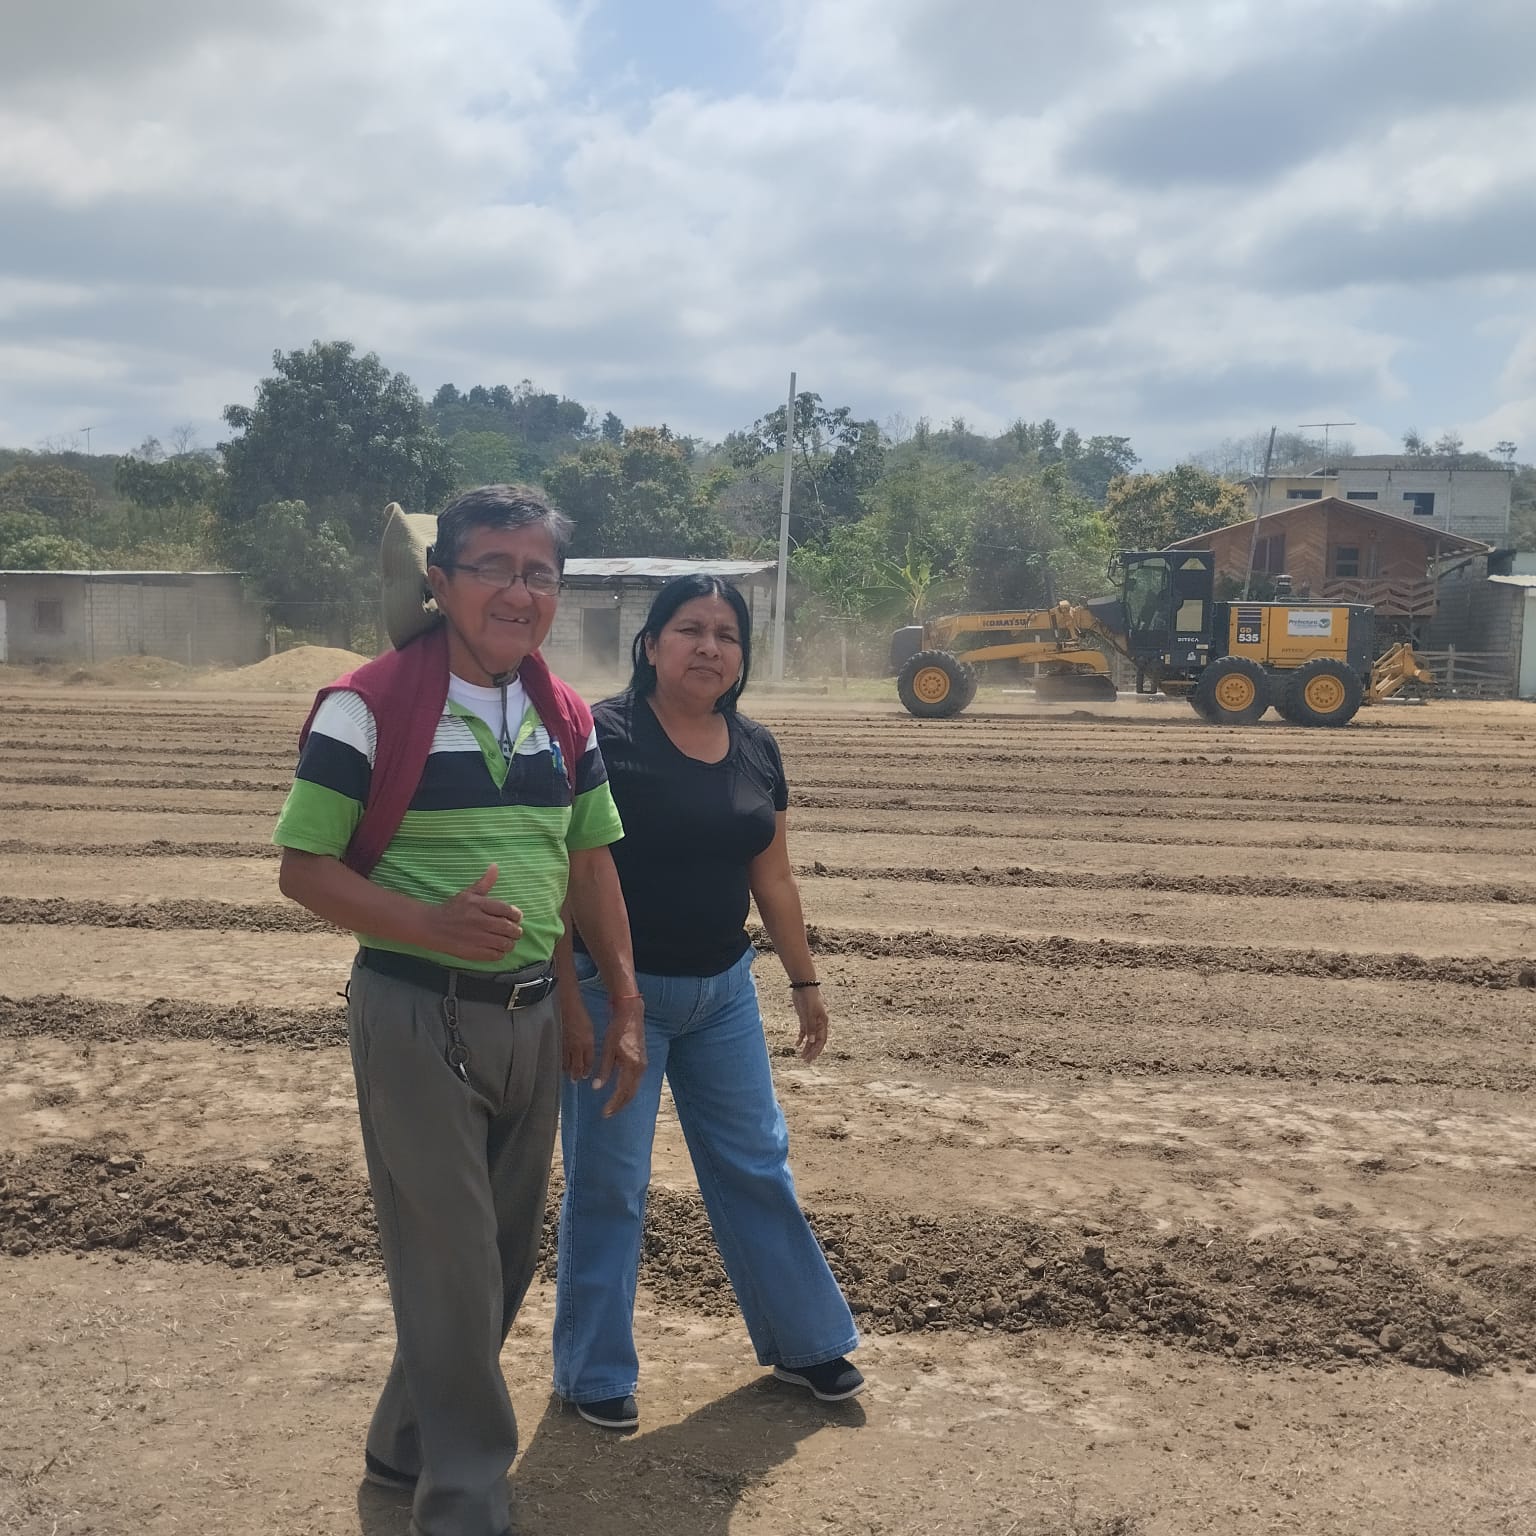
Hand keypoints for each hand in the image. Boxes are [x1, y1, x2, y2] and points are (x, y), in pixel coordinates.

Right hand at [427, 865, 522, 963]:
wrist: (432, 927)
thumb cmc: (452, 909)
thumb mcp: (468, 893)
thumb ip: (485, 882)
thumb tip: (495, 866)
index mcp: (479, 905)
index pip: (507, 910)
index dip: (516, 915)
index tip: (516, 918)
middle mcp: (480, 921)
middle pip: (509, 928)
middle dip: (516, 931)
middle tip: (514, 931)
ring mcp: (477, 938)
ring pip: (505, 944)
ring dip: (510, 943)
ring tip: (507, 941)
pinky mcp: (473, 952)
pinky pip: (496, 955)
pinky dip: (501, 953)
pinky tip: (497, 949)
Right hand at [562, 989, 594, 1080]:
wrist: (568, 1007)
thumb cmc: (581, 1015)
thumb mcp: (590, 1029)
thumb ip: (589, 1043)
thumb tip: (587, 1051)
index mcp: (587, 1043)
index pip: (588, 1061)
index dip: (587, 1070)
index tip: (585, 1075)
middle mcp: (577, 1047)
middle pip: (576, 1066)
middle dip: (576, 1074)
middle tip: (575, 1080)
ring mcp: (566, 1046)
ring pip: (566, 1063)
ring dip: (567, 1070)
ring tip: (567, 1075)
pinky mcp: (558, 1043)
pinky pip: (559, 1057)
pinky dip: (560, 1062)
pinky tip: (560, 1065)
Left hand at [593, 995, 646, 1116]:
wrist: (630, 1014)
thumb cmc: (618, 1030)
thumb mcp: (607, 1050)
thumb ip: (604, 1071)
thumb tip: (597, 1087)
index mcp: (631, 1066)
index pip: (622, 1091)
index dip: (614, 1104)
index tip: (605, 1112)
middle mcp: (640, 1067)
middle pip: (630, 1093)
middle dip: (619, 1105)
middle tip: (608, 1113)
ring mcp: (642, 1064)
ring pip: (634, 1088)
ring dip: (624, 1098)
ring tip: (613, 1105)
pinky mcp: (641, 1060)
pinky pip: (635, 1080)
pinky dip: (628, 1089)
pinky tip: (620, 1091)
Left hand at [793, 986, 828, 1062]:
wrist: (804, 986)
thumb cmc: (809, 999)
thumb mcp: (809, 1014)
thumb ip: (811, 1027)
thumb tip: (812, 1041)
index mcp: (823, 1023)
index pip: (822, 1040)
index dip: (817, 1050)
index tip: (811, 1058)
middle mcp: (819, 1023)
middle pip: (816, 1041)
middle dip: (812, 1051)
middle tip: (806, 1061)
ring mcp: (811, 1021)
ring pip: (810, 1037)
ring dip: (806, 1047)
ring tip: (801, 1056)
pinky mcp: (804, 1018)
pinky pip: (804, 1031)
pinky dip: (801, 1038)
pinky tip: (796, 1044)